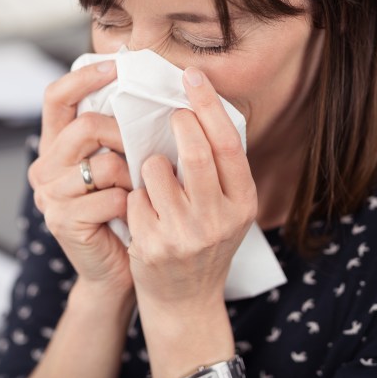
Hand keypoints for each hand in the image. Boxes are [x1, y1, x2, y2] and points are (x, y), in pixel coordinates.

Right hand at [28, 60, 133, 293]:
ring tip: (137, 190)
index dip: (84, 77)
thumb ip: (115, 132)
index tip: (115, 66)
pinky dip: (130, 203)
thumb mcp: (116, 164)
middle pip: (85, 126)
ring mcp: (49, 195)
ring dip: (131, 175)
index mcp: (55, 146)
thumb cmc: (122, 211)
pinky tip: (131, 213)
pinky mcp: (63, 220)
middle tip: (141, 150)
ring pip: (103, 163)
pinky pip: (109, 197)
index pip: (56, 97)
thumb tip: (142, 89)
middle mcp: (44, 167)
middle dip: (122, 135)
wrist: (116, 269)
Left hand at [127, 66, 257, 310]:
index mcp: (243, 202)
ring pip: (155, 169)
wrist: (185, 301)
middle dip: (178, 124)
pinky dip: (134, 195)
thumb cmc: (204, 243)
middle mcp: (219, 218)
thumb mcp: (227, 210)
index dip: (208, 104)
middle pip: (195, 151)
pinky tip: (143, 212)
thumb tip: (199, 109)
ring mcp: (185, 234)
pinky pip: (134, 196)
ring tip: (155, 180)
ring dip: (149, 164)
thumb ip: (220, 170)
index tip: (192, 75)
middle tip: (172, 116)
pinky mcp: (153, 245)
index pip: (227, 143)